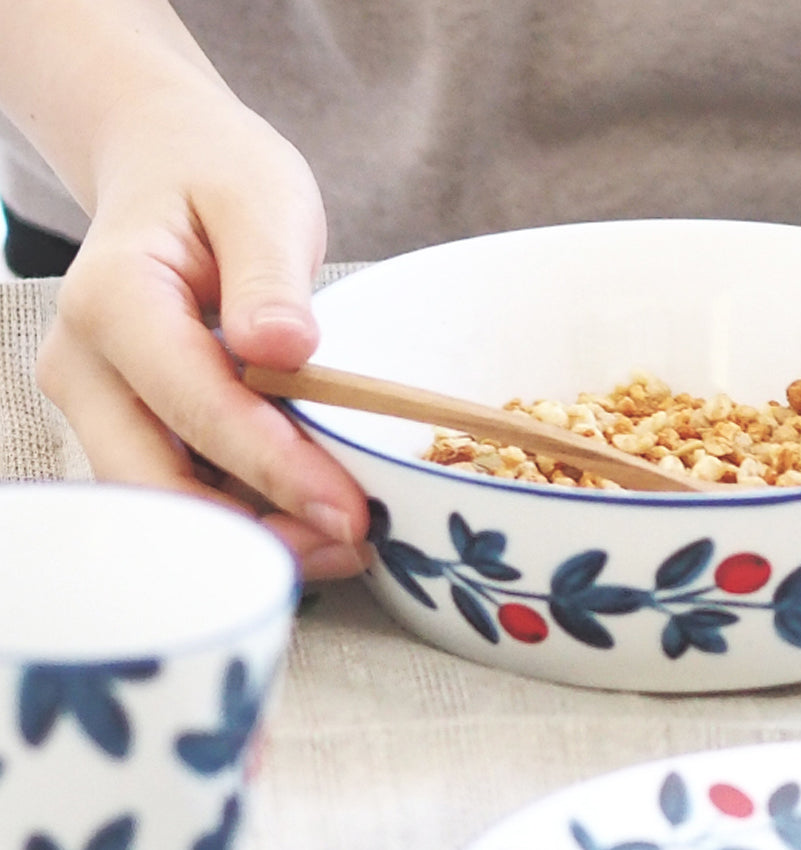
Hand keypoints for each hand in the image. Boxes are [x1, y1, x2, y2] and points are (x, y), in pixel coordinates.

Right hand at [35, 82, 369, 577]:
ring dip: (246, 535)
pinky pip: (174, 484)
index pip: (196, 404)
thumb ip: (270, 275)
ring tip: (341, 545)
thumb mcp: (261, 200)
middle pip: (155, 480)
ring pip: (159, 499)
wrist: (165, 165)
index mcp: (114, 299)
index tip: (348, 510)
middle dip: (254, 530)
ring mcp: (95, 401)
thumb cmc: (218, 176)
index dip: (273, 467)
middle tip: (351, 548)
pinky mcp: (122, 422)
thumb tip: (283, 349)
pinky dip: (237, 512)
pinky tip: (305, 520)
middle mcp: (84, 364)